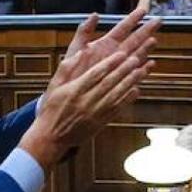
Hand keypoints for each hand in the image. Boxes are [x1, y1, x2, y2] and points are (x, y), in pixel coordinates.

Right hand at [21, 9, 157, 169]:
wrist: (51, 138)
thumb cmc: (51, 110)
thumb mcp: (53, 86)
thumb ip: (66, 68)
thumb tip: (80, 52)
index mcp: (74, 91)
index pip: (95, 74)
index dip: (110, 63)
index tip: (120, 54)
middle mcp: (86, 102)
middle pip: (109, 83)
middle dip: (124, 70)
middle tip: (135, 58)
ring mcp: (94, 114)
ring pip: (116, 95)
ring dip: (129, 82)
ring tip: (140, 70)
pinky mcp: (100, 123)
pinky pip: (117, 109)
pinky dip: (127, 99)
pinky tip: (136, 89)